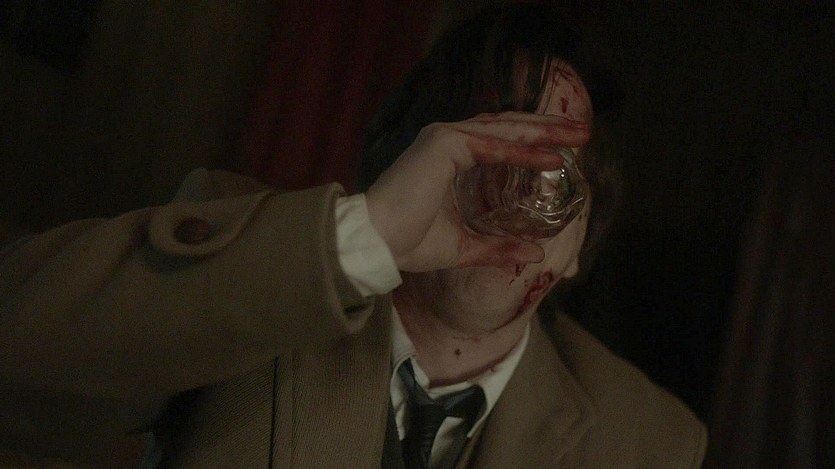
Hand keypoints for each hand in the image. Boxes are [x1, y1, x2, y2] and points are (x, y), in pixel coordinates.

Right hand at [365, 112, 589, 271]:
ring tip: (577, 137)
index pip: (501, 140)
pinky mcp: (443, 143)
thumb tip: (536, 254)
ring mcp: (445, 137)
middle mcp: (449, 140)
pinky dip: (522, 151)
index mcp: (452, 157)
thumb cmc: (409, 242)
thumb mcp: (465, 247)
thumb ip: (499, 247)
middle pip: (509, 128)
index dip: (534, 142)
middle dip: (548, 129)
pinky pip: (492, 146)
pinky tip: (550, 157)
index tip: (564, 149)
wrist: (378, 243)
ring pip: (505, 129)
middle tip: (583, 132)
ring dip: (544, 132)